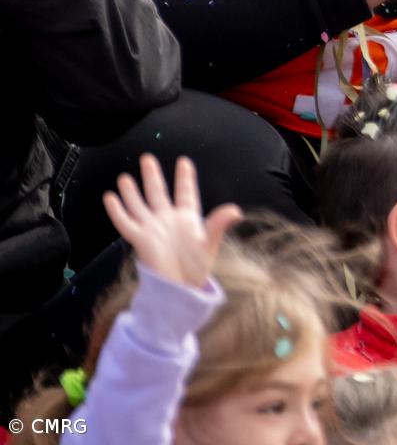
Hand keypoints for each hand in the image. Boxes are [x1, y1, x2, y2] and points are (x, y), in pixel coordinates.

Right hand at [102, 156, 237, 293]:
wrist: (180, 287)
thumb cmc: (197, 267)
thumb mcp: (211, 242)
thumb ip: (220, 223)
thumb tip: (236, 210)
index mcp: (188, 218)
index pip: (185, 193)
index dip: (184, 178)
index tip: (184, 161)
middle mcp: (168, 220)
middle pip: (158, 193)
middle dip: (153, 176)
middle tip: (147, 158)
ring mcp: (152, 228)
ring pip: (140, 204)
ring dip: (132, 191)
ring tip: (126, 176)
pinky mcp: (140, 239)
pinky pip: (126, 222)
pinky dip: (117, 210)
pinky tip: (110, 198)